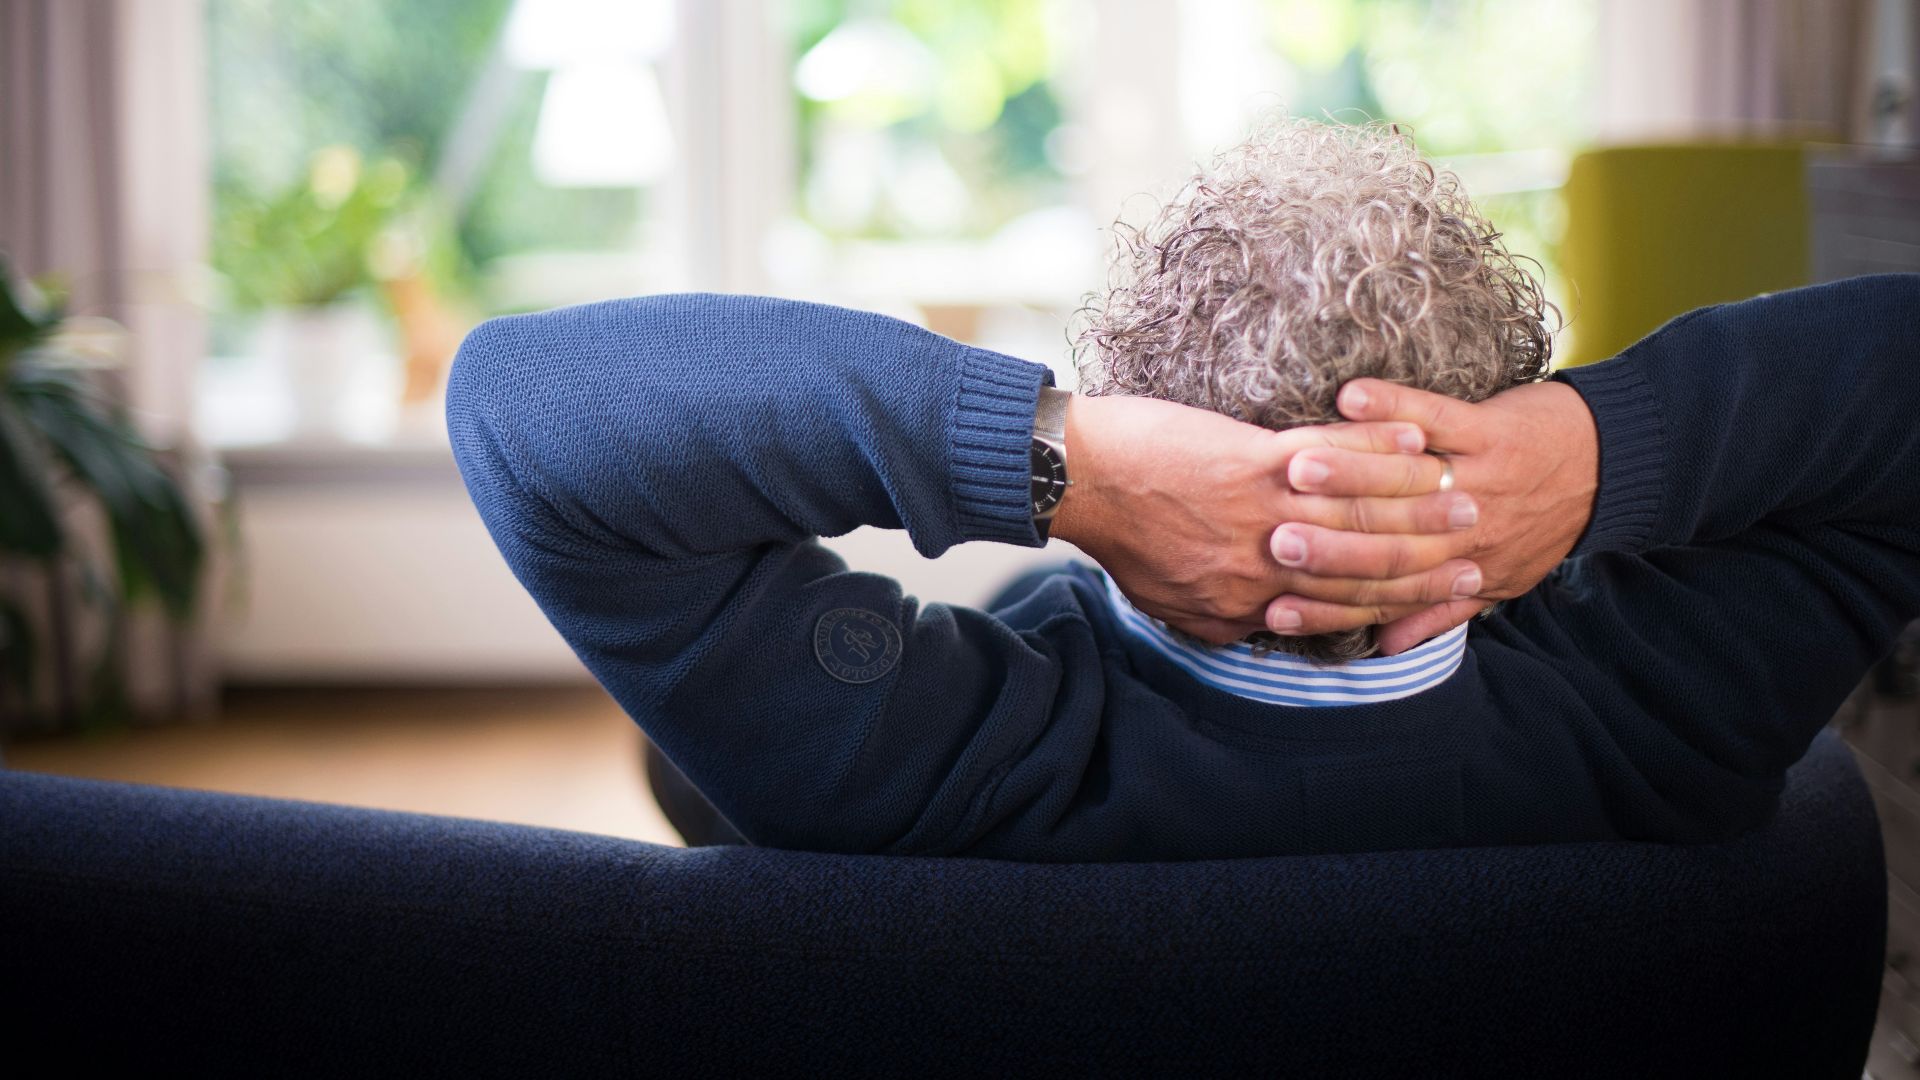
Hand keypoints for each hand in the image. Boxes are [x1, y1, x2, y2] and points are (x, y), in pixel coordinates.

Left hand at [1048, 393, 1483, 643]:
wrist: (1076, 481)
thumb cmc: (1120, 538)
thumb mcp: (1174, 605)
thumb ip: (1228, 619)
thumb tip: (1266, 628)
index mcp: (1250, 602)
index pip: (1344, 608)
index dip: (1403, 601)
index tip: (1448, 589)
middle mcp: (1266, 565)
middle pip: (1367, 565)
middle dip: (1429, 555)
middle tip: (1479, 540)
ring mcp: (1262, 512)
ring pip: (1359, 514)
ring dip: (1420, 500)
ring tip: (1463, 488)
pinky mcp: (1251, 461)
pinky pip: (1331, 458)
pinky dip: (1376, 447)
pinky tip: (1414, 436)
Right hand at [1285, 376, 1599, 653]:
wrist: (1615, 466)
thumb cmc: (1547, 524)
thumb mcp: (1499, 582)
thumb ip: (1437, 614)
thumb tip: (1382, 648)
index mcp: (1461, 571)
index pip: (1384, 594)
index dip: (1326, 603)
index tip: (1272, 606)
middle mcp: (1468, 532)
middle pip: (1387, 541)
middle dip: (1326, 542)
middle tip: (1271, 541)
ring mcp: (1478, 478)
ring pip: (1404, 483)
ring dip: (1348, 471)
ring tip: (1295, 468)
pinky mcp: (1491, 429)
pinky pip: (1436, 416)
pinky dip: (1393, 406)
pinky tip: (1349, 397)